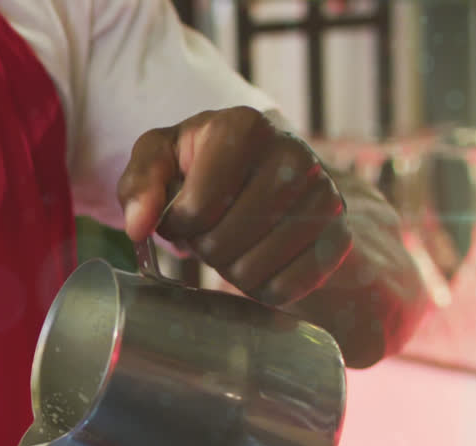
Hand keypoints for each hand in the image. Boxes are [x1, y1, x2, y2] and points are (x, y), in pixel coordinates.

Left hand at [117, 106, 352, 305]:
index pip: (196, 207)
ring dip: (231, 270)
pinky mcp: (339, 238)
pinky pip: (284, 289)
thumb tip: (137, 226)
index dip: (178, 223)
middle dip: (204, 248)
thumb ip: (139, 184)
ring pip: (251, 271)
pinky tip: (261, 262)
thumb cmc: (204, 168)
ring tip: (235, 244)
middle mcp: (292, 154)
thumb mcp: (162, 159)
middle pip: (221, 243)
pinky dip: (262, 289)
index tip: (182, 213)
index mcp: (242, 126)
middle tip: (211, 231)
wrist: (275, 180)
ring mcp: (324, 196)